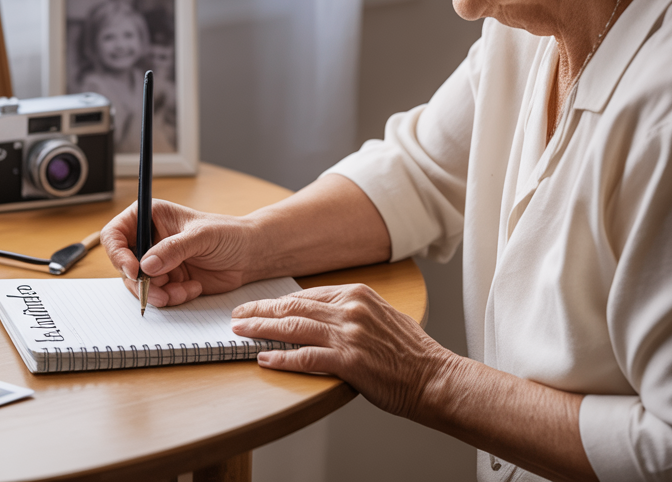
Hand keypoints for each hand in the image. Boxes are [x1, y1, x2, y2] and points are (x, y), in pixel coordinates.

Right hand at [101, 199, 255, 307]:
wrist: (249, 255)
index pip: (116, 233)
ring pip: (139, 285)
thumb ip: (173, 249)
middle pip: (124, 265)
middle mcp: (149, 240)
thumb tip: (146, 265)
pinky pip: (157, 295)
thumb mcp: (201, 236)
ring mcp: (158, 262)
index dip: (117, 252)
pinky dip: (172, 298)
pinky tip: (192, 289)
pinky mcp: (168, 281)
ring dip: (158, 293)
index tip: (133, 269)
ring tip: (181, 291)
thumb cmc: (228, 234)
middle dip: (140, 282)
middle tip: (158, 291)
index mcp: (150, 217)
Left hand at [230, 283, 448, 418]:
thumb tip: (321, 314)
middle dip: (260, 310)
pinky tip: (264, 359)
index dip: (278, 301)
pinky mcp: (349, 361)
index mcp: (358, 294)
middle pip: (293, 306)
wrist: (434, 377)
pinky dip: (281, 358)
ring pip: (293, 327)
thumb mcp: (383, 317)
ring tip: (240, 332)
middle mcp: (351, 309)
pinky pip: (305, 357)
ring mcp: (349, 334)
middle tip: (237, 314)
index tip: (259, 306)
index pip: (307, 294)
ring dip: (261, 329)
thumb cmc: (411, 353)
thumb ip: (353, 311)